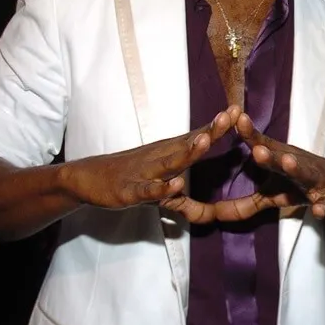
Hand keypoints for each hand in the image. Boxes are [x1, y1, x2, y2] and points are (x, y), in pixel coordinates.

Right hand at [60, 108, 236, 221]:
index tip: (238, 110)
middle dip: (211, 131)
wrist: (86, 179)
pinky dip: (161, 188)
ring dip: (188, 152)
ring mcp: (145, 173)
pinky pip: (148, 190)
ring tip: (205, 140)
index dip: (218, 126)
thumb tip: (208, 214)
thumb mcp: (160, 189)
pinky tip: (175, 184)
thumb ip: (184, 199)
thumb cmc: (128, 178)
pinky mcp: (129, 191)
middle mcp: (160, 158)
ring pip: (170, 162)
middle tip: (232, 116)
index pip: (197, 137)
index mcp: (169, 153)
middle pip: (189, 144)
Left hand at [214, 113, 324, 221]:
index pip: (263, 145)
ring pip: (306, 173)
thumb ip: (247, 201)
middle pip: (282, 158)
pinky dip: (324, 206)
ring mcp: (315, 181)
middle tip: (257, 149)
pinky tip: (320, 210)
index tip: (236, 120)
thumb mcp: (273, 192)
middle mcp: (298, 165)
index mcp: (282, 160)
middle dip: (270, 155)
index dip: (249, 134)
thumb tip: (215, 214)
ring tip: (289, 162)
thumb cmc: (301, 184)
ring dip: (297, 168)